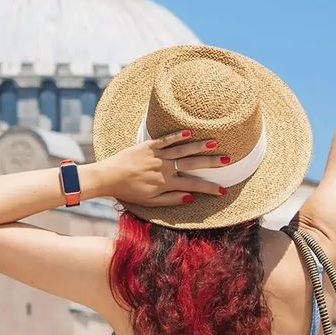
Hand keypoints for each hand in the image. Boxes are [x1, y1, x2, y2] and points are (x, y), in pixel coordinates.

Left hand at [88, 130, 226, 206]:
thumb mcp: (150, 202)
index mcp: (166, 183)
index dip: (209, 188)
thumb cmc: (129, 191)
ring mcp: (157, 155)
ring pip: (182, 149)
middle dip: (212, 163)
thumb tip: (190, 197)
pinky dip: (177, 135)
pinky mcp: (148, 145)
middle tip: (228, 160)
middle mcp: (165, 168)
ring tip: (214, 142)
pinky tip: (189, 132)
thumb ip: (171, 199)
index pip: (193, 185)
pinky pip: (165, 139)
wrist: (108, 176)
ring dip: (199, 146)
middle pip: (193, 164)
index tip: (223, 190)